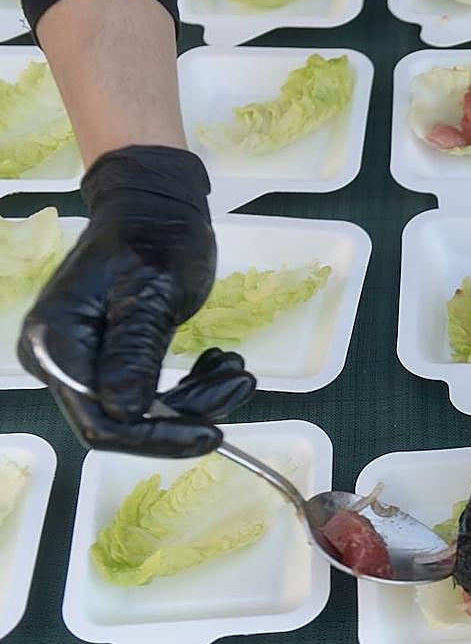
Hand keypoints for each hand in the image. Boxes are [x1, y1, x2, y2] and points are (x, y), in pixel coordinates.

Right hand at [17, 145, 251, 455]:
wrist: (156, 205)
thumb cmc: (153, 237)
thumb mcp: (152, 293)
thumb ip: (135, 354)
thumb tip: (124, 412)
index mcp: (56, 343)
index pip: (101, 420)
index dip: (156, 438)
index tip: (213, 433)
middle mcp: (61, 359)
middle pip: (125, 418)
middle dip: (188, 411)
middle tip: (241, 382)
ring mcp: (88, 360)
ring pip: (147, 408)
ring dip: (200, 397)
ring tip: (238, 368)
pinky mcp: (115, 358)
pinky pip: (154, 390)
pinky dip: (194, 384)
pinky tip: (220, 361)